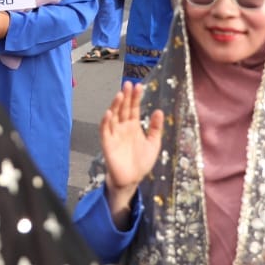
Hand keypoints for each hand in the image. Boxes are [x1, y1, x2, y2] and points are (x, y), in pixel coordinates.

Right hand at [99, 84, 164, 219]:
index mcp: (133, 126)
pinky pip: (105, 131)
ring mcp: (114, 134)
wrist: (132, 180)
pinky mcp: (107, 144)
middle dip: (126, 97)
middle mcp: (122, 127)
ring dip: (115, 105)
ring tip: (120, 95)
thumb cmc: (141, 162)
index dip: (135, 97)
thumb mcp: (153, 143)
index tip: (139, 86)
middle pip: (123, 109)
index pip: (134, 108)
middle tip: (128, 84)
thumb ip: (156, 128)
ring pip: (113, 116)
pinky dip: (105, 122)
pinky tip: (109, 113)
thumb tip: (159, 111)